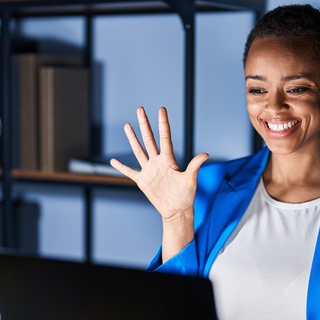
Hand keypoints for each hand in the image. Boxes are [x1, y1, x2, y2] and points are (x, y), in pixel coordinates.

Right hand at [110, 106, 208, 222]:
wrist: (177, 210)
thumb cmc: (186, 196)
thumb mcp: (191, 179)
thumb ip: (195, 166)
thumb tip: (205, 154)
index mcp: (169, 159)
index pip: (165, 137)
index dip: (163, 123)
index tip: (161, 109)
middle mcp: (158, 162)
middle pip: (149, 139)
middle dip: (144, 124)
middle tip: (140, 109)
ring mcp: (149, 170)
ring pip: (138, 150)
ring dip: (132, 138)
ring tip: (127, 125)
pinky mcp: (142, 181)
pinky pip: (130, 172)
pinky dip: (121, 167)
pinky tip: (113, 161)